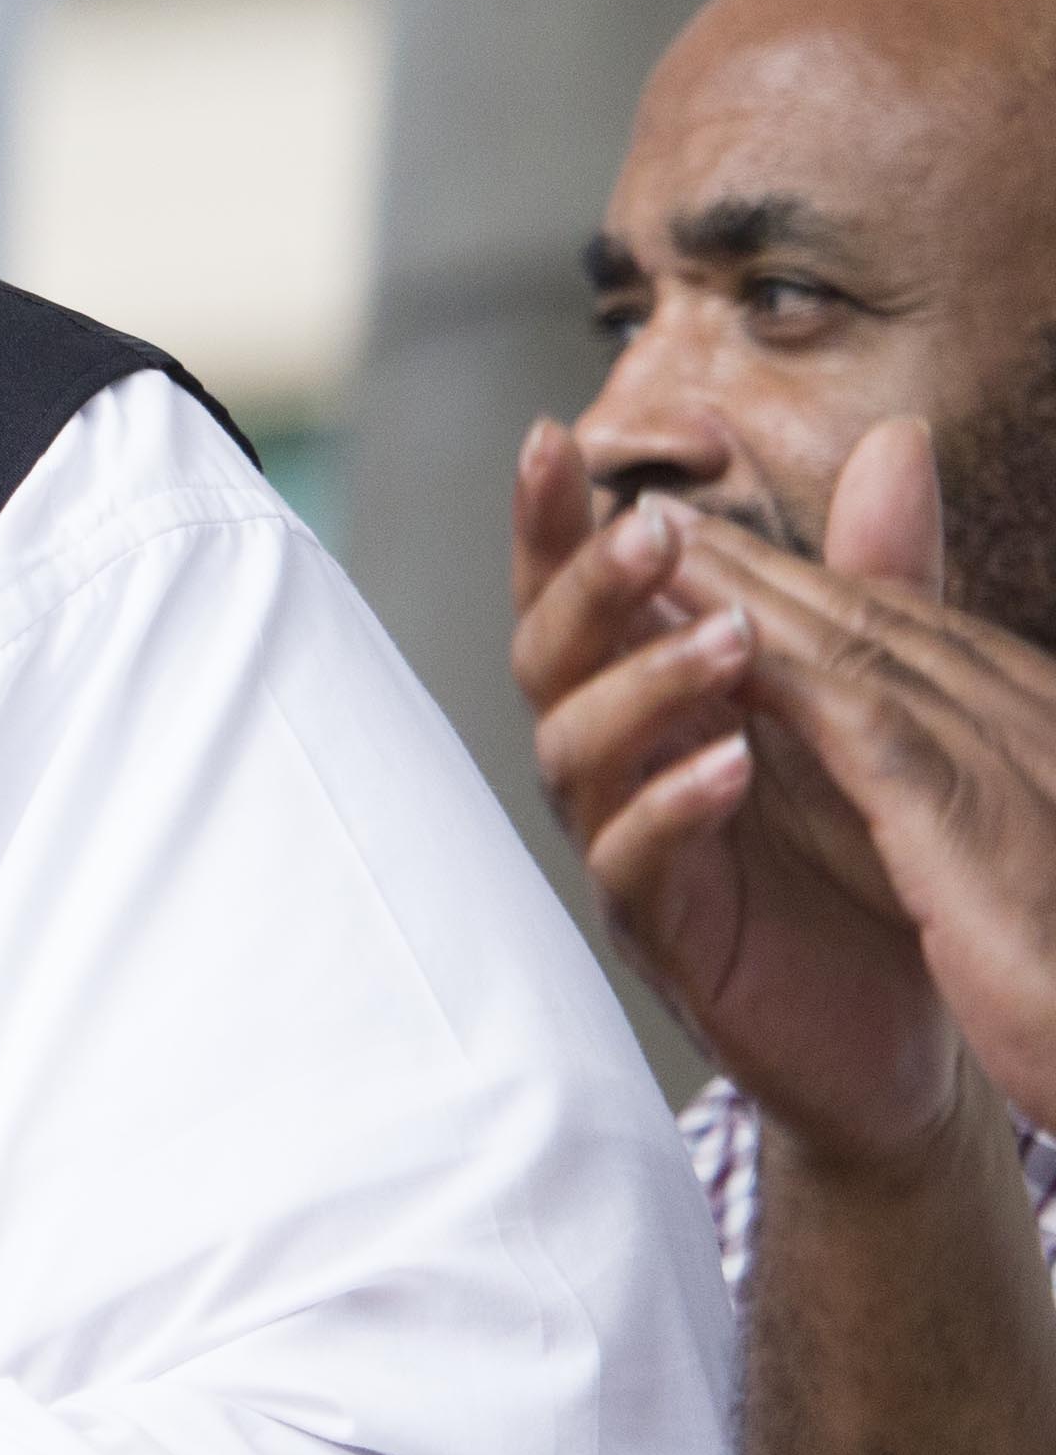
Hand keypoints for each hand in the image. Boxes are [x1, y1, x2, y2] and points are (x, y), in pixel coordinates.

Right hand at [510, 418, 1046, 1166]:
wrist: (905, 1015)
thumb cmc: (866, 846)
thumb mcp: (876, 690)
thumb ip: (873, 574)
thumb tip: (897, 440)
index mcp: (643, 690)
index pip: (576, 588)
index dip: (550, 519)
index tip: (549, 439)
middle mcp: (611, 759)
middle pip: (549, 654)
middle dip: (589, 584)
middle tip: (656, 530)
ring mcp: (624, 843)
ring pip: (575, 750)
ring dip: (643, 685)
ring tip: (727, 644)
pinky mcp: (662, 930)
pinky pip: (631, 862)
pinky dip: (670, 807)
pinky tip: (728, 765)